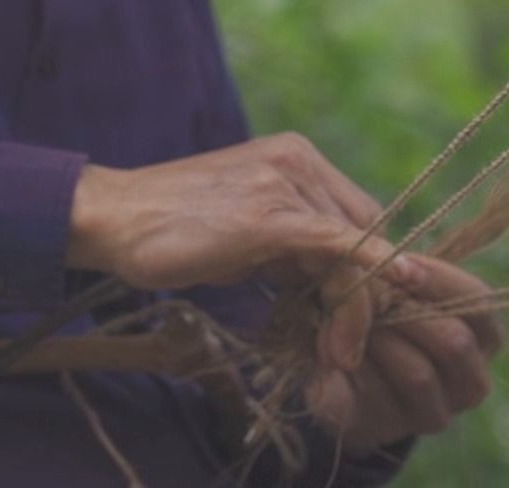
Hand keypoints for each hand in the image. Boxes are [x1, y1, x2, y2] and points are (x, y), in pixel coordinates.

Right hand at [67, 133, 417, 368]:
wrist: (114, 218)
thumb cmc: (170, 230)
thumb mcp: (245, 233)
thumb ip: (291, 246)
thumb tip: (330, 285)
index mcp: (294, 157)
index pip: (356, 213)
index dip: (366, 265)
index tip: (353, 316)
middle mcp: (297, 160)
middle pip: (365, 228)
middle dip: (365, 291)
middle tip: (345, 347)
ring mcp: (286, 182)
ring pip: (354, 244)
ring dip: (355, 305)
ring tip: (336, 352)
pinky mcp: (273, 216)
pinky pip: (339, 244)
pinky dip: (369, 269)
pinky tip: (394, 288)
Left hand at [303, 254, 501, 451]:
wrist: (341, 373)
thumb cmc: (380, 314)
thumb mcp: (398, 288)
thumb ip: (406, 276)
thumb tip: (396, 264)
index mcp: (482, 339)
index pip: (480, 304)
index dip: (441, 282)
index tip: (402, 266)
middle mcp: (471, 382)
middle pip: (454, 342)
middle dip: (406, 312)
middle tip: (370, 295)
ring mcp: (436, 412)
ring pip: (418, 374)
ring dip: (376, 339)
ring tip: (344, 317)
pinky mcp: (389, 429)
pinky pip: (376, 396)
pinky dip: (352, 365)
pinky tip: (329, 347)